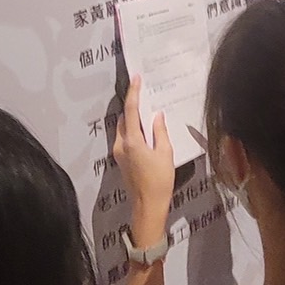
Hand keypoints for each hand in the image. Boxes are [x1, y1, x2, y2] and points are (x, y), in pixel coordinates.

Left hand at [112, 75, 174, 236]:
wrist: (148, 205)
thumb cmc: (159, 180)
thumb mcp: (165, 153)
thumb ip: (160, 131)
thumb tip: (157, 115)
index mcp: (132, 140)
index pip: (131, 110)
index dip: (134, 93)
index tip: (136, 78)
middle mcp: (121, 144)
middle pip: (124, 118)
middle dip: (133, 105)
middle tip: (145, 93)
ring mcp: (118, 153)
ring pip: (123, 128)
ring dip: (133, 118)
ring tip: (147, 111)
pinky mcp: (121, 160)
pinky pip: (125, 138)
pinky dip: (133, 130)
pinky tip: (146, 130)